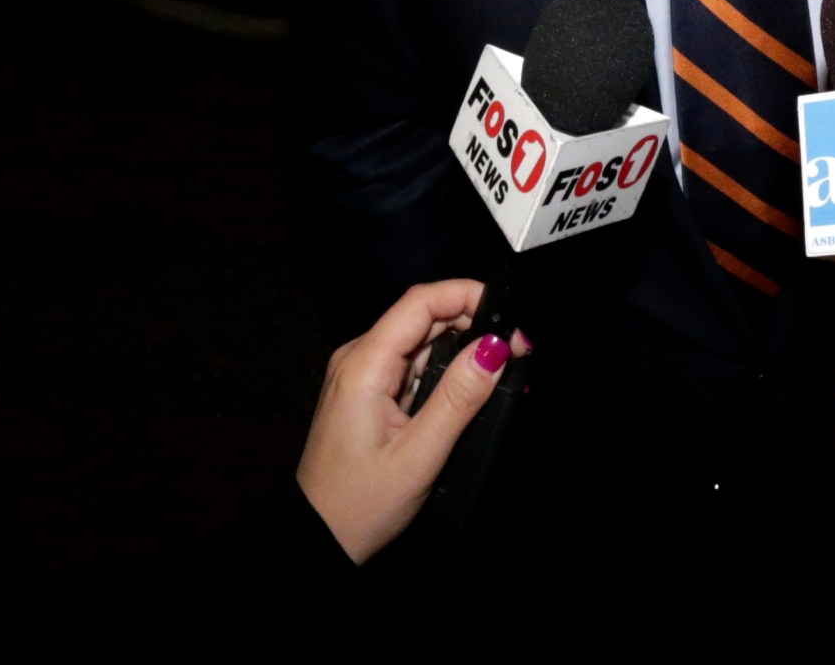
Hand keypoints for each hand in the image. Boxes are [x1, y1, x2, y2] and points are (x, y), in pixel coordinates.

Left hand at [294, 279, 531, 562]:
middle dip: (474, 325)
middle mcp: (358, 359)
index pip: (421, 302)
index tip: (510, 321)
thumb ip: (459, 398)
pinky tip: (468, 390)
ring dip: (462, 349)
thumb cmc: (359, 505)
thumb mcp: (419, 455)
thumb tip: (495, 348)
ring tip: (500, 373)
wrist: (318, 538)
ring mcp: (360, 375)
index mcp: (364, 365)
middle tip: (516, 353)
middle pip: (423, 316)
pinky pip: (411, 365)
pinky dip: (444, 370)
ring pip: (420, 340)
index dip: (470, 297)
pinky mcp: (367, 392)